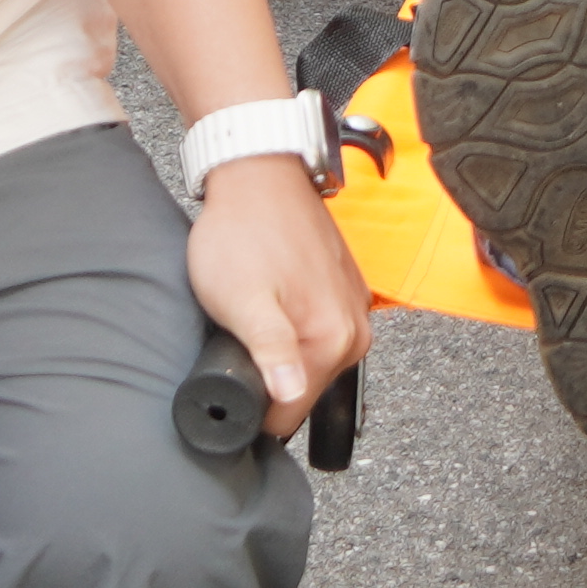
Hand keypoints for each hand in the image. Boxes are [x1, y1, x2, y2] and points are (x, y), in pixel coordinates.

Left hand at [186, 153, 369, 421]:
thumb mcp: (242, 300)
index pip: (291, 412)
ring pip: (311, 360)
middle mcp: (355, 329)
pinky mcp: (345, 290)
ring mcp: (353, 308)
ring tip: (255, 314)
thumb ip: (270, 352)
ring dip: (281, 350)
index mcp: (334, 339)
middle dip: (269, 376)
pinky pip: (319, 330)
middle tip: (238, 336)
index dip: (254, 406)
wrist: (259, 175)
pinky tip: (272, 300)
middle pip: (304, 388)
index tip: (232, 374)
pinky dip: (294, 326)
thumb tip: (289, 398)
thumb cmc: (244, 232)